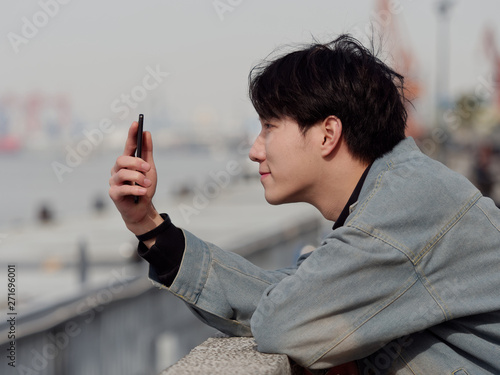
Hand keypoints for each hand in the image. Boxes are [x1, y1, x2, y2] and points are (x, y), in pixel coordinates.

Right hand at [109, 121, 162, 235]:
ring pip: (123, 174)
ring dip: (138, 178)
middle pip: (122, 159)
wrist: (143, 209)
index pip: (128, 145)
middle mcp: (117, 170)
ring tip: (148, 184)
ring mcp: (114, 181)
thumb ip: (147, 152)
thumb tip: (146, 133)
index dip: (131, 134)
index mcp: (127, 162)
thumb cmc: (144, 187)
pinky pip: (123, 189)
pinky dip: (135, 189)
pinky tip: (143, 192)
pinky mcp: (113, 194)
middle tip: (148, 167)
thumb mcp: (150, 169)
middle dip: (136, 162)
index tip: (137, 123)